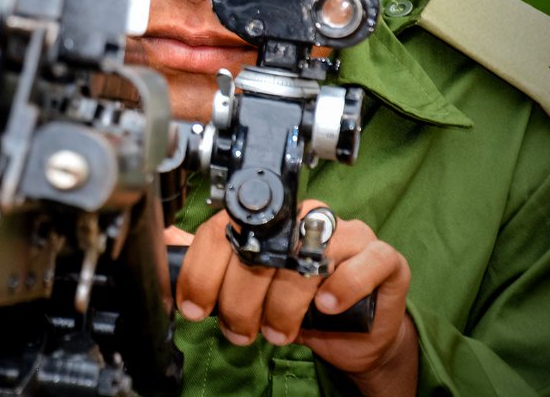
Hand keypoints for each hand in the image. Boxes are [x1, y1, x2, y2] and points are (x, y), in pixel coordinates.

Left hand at [168, 201, 416, 392]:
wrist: (357, 332)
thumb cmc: (301, 305)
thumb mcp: (248, 286)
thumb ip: (212, 263)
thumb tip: (165, 243)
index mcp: (270, 219)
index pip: (225, 228)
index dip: (204, 272)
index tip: (196, 307)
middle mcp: (307, 217)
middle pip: (262, 248)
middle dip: (241, 300)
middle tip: (240, 330)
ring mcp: (348, 233)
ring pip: (308, 258)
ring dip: (285, 304)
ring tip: (278, 331)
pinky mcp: (383, 257)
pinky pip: (367, 261)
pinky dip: (344, 286)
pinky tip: (327, 308)